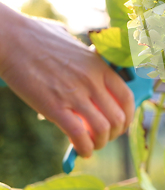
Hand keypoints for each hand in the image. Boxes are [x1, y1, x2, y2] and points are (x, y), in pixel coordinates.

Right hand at [0, 6, 134, 157]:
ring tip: (92, 146)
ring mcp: (74, 94)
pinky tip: (82, 152)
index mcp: (99, 66)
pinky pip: (78, 134)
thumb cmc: (39, 38)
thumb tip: (92, 66)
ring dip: (100, 143)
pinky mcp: (54, 106)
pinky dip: (83, 148)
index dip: (128, 116)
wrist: (11, 39)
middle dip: (114, 134)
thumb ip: (88, 59)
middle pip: (117, 117)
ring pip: (102, 129)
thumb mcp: (75, 45)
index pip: (127, 97)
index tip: (122, 124)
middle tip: (105, 137)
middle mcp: (92, 81)